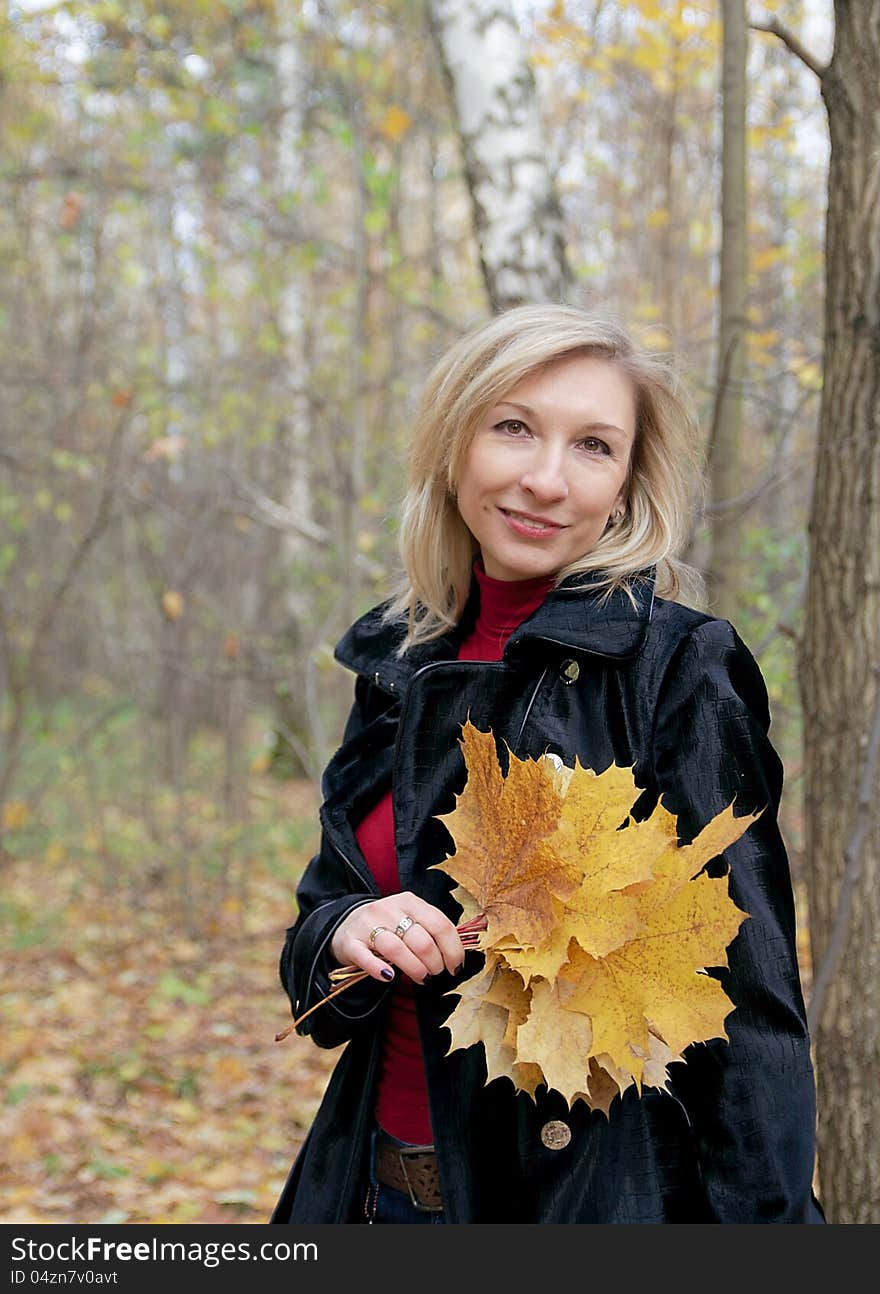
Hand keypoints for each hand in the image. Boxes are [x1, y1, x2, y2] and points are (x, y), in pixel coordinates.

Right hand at [330, 891, 465, 984]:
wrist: (346, 925)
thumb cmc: (388, 926)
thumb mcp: (410, 919)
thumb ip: (431, 931)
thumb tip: (457, 956)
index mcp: (409, 901)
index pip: (439, 924)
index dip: (453, 949)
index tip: (456, 967)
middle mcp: (388, 909)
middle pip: (421, 939)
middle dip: (434, 963)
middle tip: (435, 973)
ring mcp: (368, 925)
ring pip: (396, 949)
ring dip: (414, 968)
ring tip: (421, 978)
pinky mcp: (351, 942)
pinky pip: (367, 958)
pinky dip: (380, 970)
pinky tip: (389, 977)